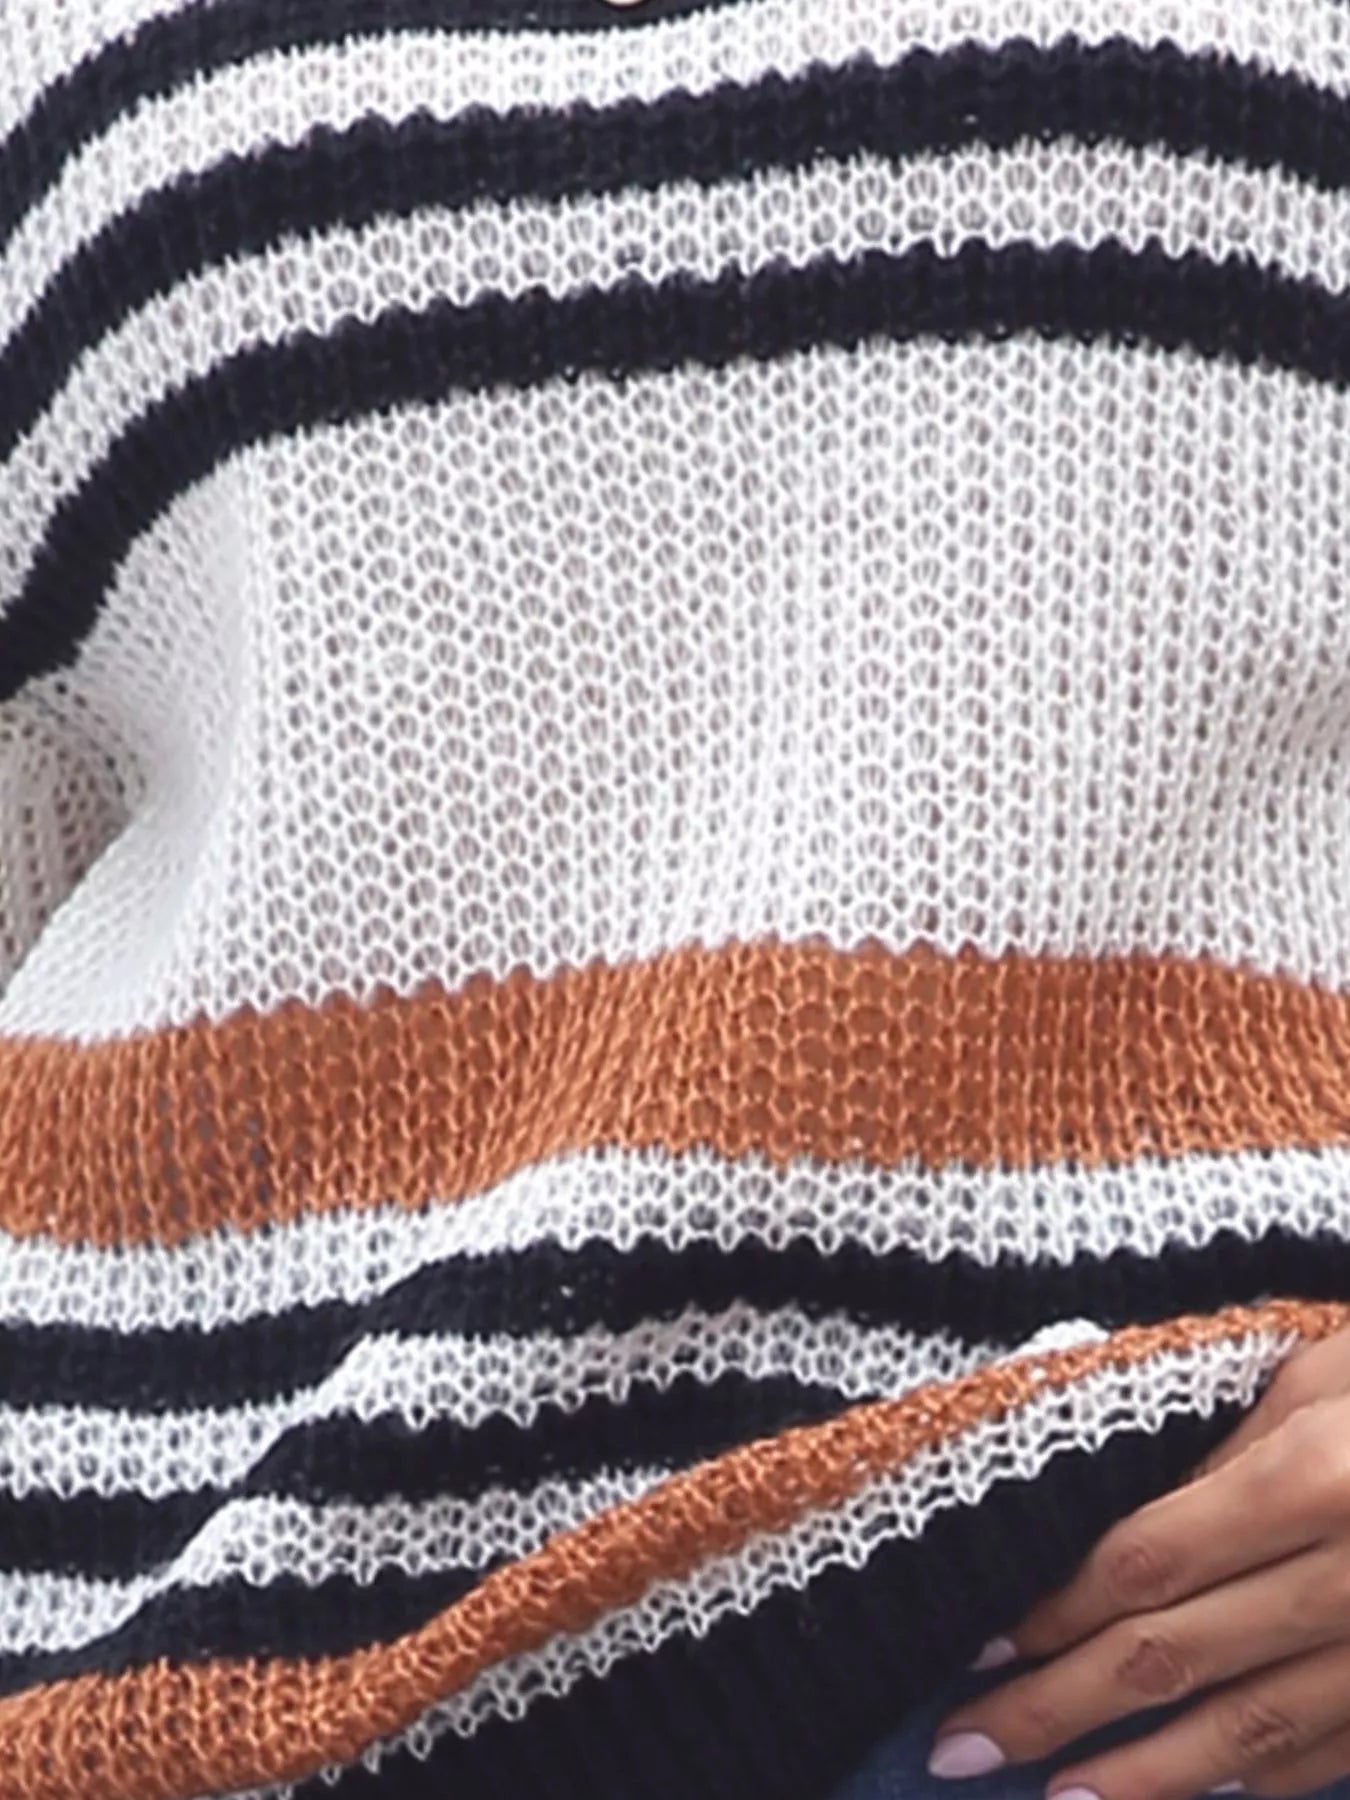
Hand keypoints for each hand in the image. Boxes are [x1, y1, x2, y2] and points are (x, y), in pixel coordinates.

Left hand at [927, 1328, 1349, 1799]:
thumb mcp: (1314, 1378)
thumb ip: (1217, 1453)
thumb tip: (1104, 1525)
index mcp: (1314, 1478)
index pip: (1145, 1561)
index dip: (1053, 1610)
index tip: (979, 1643)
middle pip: (1172, 1655)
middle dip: (1057, 1708)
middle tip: (961, 1746)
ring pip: (1247, 1730)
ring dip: (1142, 1776)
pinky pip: (1331, 1750)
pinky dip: (1256, 1778)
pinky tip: (1192, 1793)